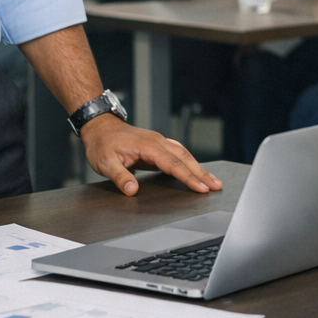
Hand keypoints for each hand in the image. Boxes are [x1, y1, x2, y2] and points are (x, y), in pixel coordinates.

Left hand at [80, 114, 222, 195]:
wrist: (100, 126)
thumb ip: (120, 176)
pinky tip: (195, 170)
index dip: (188, 177)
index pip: (173, 164)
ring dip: (199, 168)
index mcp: (148, 146)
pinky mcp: (157, 146)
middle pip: (185, 158)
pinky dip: (190, 162)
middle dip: (202, 173)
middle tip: (216, 186)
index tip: (201, 188)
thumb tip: (132, 190)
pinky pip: (178, 153)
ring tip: (212, 181)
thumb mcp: (105, 162)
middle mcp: (158, 142)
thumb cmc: (102, 144)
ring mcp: (159, 142)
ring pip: (184, 154)